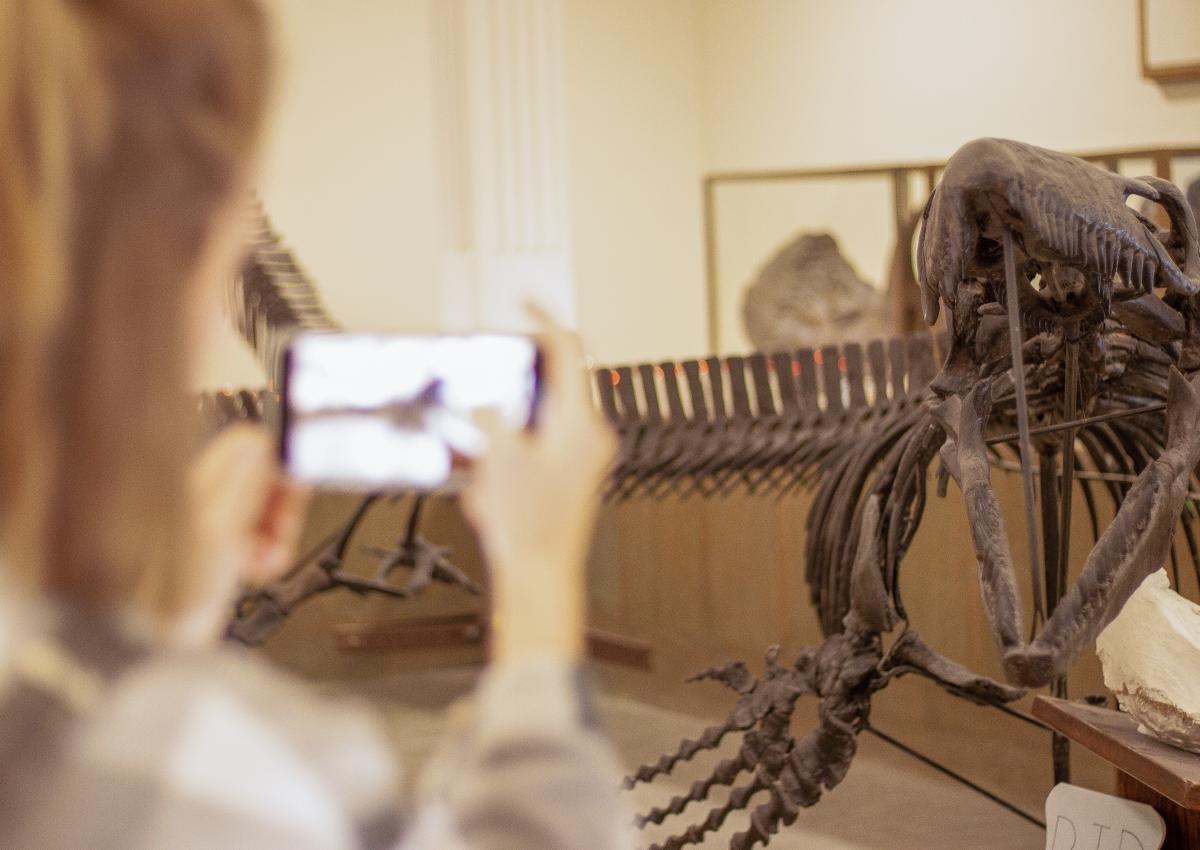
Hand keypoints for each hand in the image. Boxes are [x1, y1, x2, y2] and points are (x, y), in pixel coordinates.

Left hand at [181, 425, 309, 645]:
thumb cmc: (169, 593)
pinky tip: (257, 569)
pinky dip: (270, 556)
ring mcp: (217, 525)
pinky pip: (263, 540)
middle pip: (266, 479)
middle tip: (280, 533)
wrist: (156, 642)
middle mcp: (208, 498)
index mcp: (199, 481)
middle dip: (283, 508)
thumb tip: (260, 441)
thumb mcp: (215, 531)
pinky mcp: (226, 551)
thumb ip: (241, 485)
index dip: (280, 466)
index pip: (252, 446)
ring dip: (279, 537)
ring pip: (269, 511)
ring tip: (266, 558)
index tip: (295, 491)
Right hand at [462, 307, 615, 661]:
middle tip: (490, 377)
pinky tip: (490, 477)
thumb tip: (485, 398)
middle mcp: (591, 436)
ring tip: (485, 450)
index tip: (524, 302)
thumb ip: (491, 414)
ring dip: (511, 417)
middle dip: (518, 377)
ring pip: (545, 413)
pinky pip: (541, 442)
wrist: (540, 579)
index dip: (543, 319)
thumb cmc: (528, 528)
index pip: (568, 351)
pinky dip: (513, 445)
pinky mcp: (572, 475)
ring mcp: (585, 456)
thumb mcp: (497, 459)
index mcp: (581, 423)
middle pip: (556, 381)